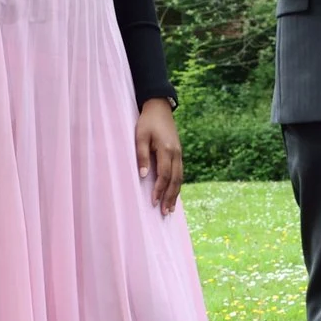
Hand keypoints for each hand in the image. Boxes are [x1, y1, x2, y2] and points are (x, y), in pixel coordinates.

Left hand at [134, 98, 181, 213]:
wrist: (160, 108)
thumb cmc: (147, 122)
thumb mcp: (140, 136)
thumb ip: (141, 155)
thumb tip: (144, 175)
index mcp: (166, 150)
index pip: (164, 175)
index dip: (159, 189)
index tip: (153, 202)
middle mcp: (176, 154)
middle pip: (175, 180)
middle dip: (170, 197)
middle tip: (165, 212)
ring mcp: (179, 154)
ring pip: (179, 178)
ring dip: (175, 194)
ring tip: (171, 209)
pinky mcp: (178, 153)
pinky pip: (180, 173)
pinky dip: (177, 185)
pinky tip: (173, 194)